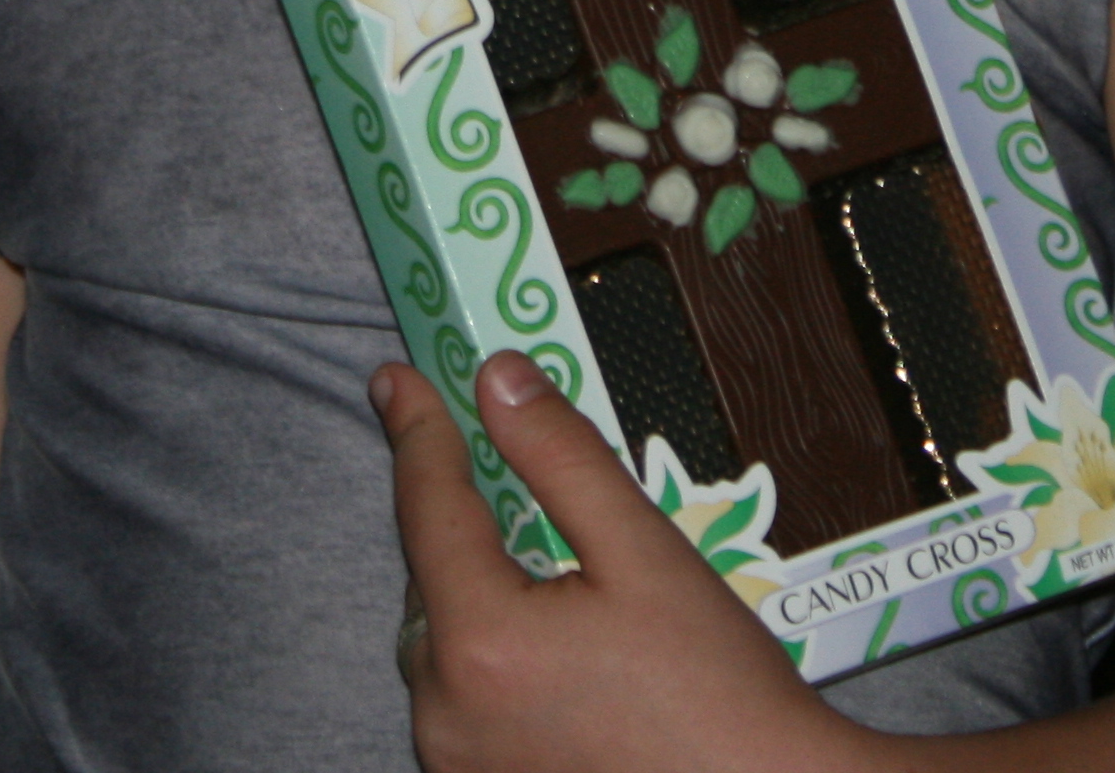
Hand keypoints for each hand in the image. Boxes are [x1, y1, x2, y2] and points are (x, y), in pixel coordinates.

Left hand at [379, 353, 874, 772]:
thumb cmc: (717, 690)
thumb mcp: (645, 552)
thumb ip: (562, 459)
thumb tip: (500, 381)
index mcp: (480, 641)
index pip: (428, 507)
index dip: (417, 432)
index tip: (397, 379)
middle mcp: (445, 712)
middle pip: (429, 581)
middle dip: (459, 522)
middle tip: (497, 471)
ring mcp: (456, 764)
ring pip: (439, 645)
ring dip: (473, 595)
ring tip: (546, 573)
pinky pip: (459, 701)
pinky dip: (486, 660)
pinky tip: (552, 651)